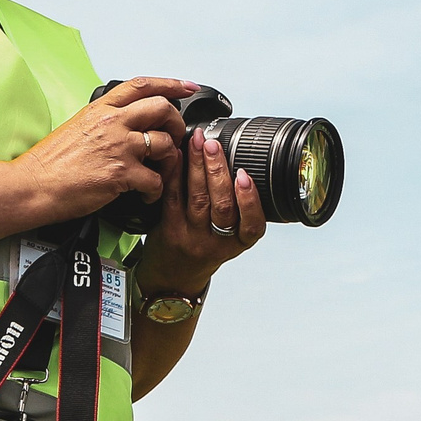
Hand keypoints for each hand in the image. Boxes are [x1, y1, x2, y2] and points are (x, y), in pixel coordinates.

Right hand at [10, 78, 193, 223]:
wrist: (31, 186)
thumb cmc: (48, 164)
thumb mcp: (76, 127)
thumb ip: (103, 121)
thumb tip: (124, 122)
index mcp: (101, 109)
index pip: (142, 85)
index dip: (170, 84)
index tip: (187, 87)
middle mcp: (112, 123)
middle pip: (162, 108)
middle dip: (176, 122)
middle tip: (175, 136)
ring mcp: (118, 147)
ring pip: (165, 143)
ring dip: (170, 159)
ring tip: (161, 169)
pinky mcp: (121, 173)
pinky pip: (156, 179)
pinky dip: (156, 190)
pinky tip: (147, 194)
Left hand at [134, 126, 265, 295]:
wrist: (172, 277)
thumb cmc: (204, 250)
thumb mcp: (230, 239)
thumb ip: (238, 210)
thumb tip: (238, 162)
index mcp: (237, 243)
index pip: (252, 225)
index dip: (250, 200)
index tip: (245, 175)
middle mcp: (215, 243)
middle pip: (221, 205)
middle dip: (219, 170)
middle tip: (214, 145)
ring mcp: (191, 237)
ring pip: (197, 198)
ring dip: (197, 166)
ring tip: (198, 143)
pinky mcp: (168, 230)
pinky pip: (173, 198)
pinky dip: (175, 174)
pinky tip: (177, 157)